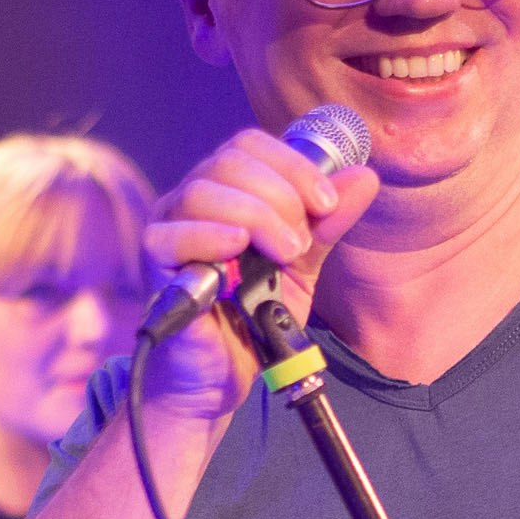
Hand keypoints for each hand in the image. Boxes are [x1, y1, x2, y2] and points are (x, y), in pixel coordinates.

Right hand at [138, 126, 379, 427]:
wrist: (224, 374)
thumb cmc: (255, 314)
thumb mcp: (304, 264)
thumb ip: (329, 223)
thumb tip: (365, 176)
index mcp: (227, 189)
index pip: (251, 145)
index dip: (294, 165)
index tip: (326, 203)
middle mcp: (193, 198)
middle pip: (231, 161)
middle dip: (282, 194)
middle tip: (302, 241)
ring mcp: (169, 226)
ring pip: (205, 190)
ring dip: (258, 216)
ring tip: (285, 255)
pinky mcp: (154, 263)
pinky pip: (173, 233)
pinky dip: (211, 234)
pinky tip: (238, 247)